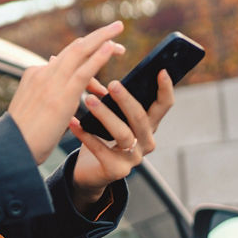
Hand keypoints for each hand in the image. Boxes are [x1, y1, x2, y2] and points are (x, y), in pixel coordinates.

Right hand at [7, 21, 125, 166]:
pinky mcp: (62, 95)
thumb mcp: (32, 110)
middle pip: (73, 48)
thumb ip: (46, 98)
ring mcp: (50, 82)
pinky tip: (111, 48)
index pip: (64, 58)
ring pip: (79, 52)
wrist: (11, 148)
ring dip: (101, 38)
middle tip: (116, 28)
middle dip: (96, 36)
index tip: (101, 48)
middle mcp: (41, 73)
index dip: (85, 50)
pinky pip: (84, 71)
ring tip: (119, 32)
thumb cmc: (22, 137)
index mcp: (34, 76)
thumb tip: (61, 98)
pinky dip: (99, 56)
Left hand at [66, 68, 175, 208]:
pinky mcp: (116, 171)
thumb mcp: (110, 116)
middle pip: (141, 118)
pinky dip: (85, 134)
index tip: (161, 70)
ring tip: (88, 99)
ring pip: (123, 134)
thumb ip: (110, 97)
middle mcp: (146, 142)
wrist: (89, 172)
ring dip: (105, 115)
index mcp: (148, 125)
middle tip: (112, 84)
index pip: (163, 106)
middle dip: (127, 100)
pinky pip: (100, 150)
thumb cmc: (100, 137)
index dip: (165, 89)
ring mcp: (133, 159)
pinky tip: (72, 122)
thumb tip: (92, 65)